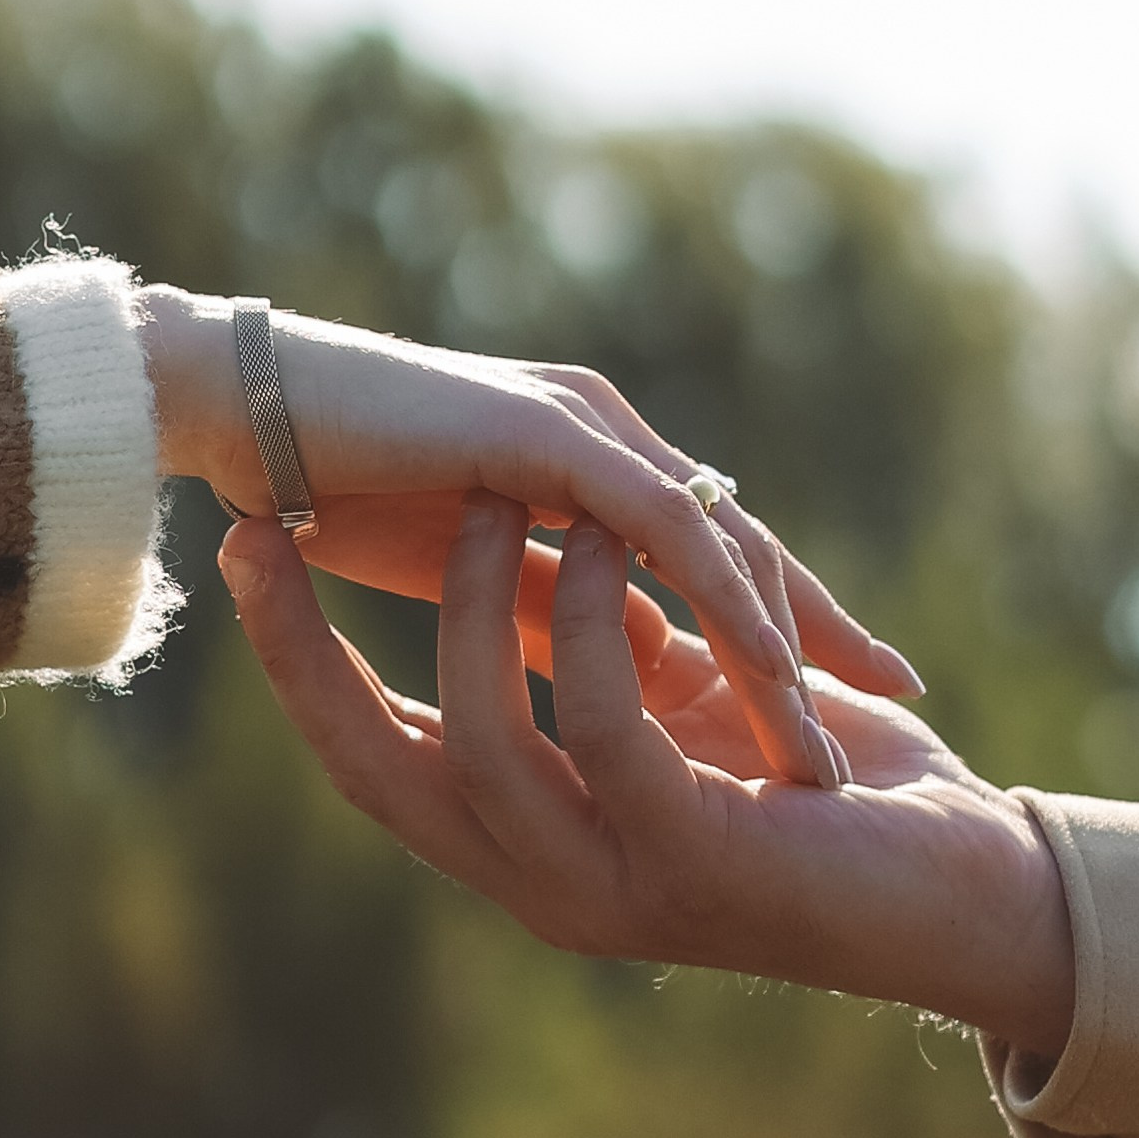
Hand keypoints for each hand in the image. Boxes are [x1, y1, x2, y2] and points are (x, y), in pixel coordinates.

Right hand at [138, 288, 913, 788]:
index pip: (704, 558)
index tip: (835, 700)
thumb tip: (613, 669)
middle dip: (822, 630)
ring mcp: (587, 431)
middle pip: (744, 547)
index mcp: (582, 466)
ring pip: (725, 546)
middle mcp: (604, 437)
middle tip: (906, 697)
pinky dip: (729, 602)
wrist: (232, 410)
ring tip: (845, 727)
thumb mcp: (468, 567)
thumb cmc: (320, 481)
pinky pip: (672, 532)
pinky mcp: (557, 440)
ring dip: (788, 642)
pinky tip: (777, 672)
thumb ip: (545, 605)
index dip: (771, 627)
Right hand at [219, 494, 1077, 1064]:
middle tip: (254, 531)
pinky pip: (613, 724)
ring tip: (469, 500)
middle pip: (384, 772)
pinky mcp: (700, 851)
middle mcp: (556, 885)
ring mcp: (622, 882)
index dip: (304, 671)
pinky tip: (580, 541)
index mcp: (540, 859)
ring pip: (491, 742)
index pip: (389, 765)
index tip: (247, 560)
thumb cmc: (876, 812)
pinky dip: (591, 623)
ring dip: (469, 613)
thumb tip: (565, 590)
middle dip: (306, 653)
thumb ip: (623, 671)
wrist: (989, 911)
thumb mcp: (714, 727)